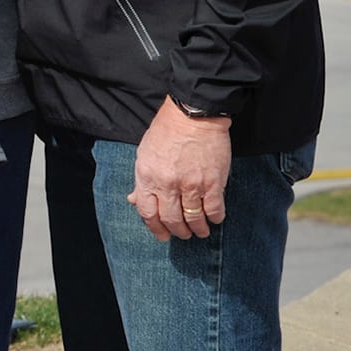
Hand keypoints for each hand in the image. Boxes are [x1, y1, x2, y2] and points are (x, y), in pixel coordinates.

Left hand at [128, 96, 230, 240]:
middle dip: (177, 231)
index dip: (154, 227)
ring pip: (193, 219)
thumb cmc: (166, 132)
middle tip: (184, 234)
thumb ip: (142, 180)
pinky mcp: (213, 182)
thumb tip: (134, 200)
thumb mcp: (144, 154)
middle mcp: (167, 184)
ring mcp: (190, 185)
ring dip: (198, 229)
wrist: (192, 116)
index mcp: (147, 176)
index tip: (162, 235)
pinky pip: (214, 209)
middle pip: (170, 219)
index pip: (147, 212)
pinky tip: (215, 218)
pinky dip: (215, 218)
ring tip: (201, 231)